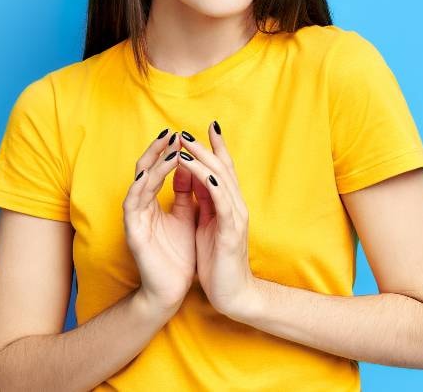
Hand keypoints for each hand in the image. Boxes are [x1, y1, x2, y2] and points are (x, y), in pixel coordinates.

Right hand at [123, 129, 197, 312]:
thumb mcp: (187, 217)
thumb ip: (187, 193)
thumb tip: (190, 166)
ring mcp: (135, 218)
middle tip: (172, 132)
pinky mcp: (133, 231)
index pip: (158, 170)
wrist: (173, 290)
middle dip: (158, 150)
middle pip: (145, 170)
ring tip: (169, 148)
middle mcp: (141, 207)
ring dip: (153, 164)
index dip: (168, 151)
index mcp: (153, 203)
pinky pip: (133, 203)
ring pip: (139, 182)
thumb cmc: (179, 256)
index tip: (182, 134)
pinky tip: (150, 173)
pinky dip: (141, 186)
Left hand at [174, 121, 260, 319]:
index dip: (215, 147)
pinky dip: (212, 185)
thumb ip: (205, 203)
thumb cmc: (219, 262)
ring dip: (204, 161)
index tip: (205, 127)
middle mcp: (236, 206)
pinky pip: (222, 203)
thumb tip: (196, 180)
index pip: (224, 169)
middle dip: (204, 148)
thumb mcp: (209, 226)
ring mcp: (236, 218)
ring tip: (187, 146)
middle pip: (222, 169)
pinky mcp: (230, 232)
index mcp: (229, 205)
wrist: (233, 295)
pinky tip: (202, 174)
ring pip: (222, 181)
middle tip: (186, 131)